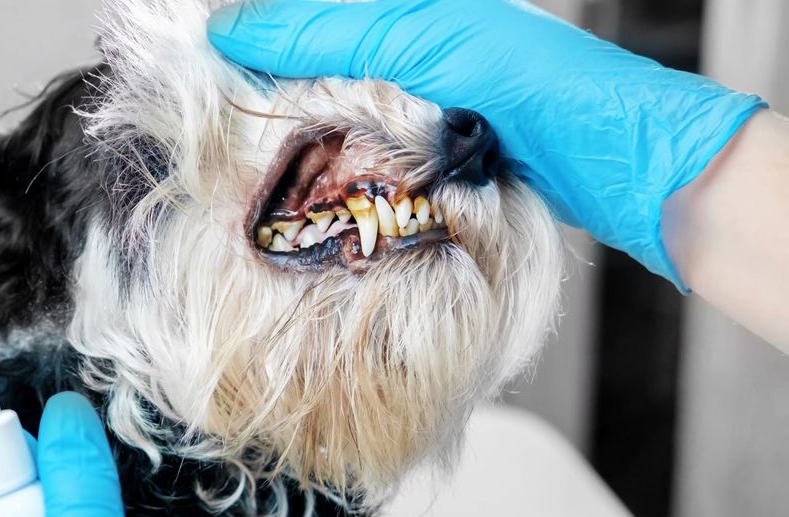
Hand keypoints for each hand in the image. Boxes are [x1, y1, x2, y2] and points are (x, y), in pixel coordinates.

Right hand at [207, 0, 765, 287]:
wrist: (621, 166)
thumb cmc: (538, 85)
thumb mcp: (425, 39)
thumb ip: (330, 34)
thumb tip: (231, 33)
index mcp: (398, 16)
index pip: (296, 22)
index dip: (245, 44)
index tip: (194, 76)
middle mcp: (400, 61)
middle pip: (303, 80)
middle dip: (260, 108)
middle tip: (212, 138)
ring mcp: (412, 117)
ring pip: (327, 130)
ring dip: (292, 154)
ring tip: (246, 174)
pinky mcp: (422, 168)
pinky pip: (359, 169)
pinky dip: (331, 184)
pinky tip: (306, 198)